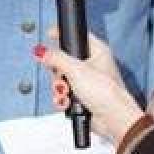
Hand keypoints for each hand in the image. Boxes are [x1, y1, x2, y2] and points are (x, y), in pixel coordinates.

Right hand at [36, 29, 144, 145]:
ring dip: (60, 88)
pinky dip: (63, 99)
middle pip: (65, 61)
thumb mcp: (76, 70)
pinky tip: (66, 102)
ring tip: (64, 93)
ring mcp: (88, 81)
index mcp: (97, 52)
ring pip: (63, 79)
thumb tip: (41, 51)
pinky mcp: (83, 97)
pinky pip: (66, 94)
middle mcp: (93, 65)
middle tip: (60, 77)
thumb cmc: (105, 92)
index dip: (63, 35)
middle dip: (58, 73)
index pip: (78, 36)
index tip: (49, 35)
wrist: (112, 119)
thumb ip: (56, 59)